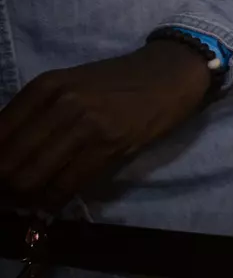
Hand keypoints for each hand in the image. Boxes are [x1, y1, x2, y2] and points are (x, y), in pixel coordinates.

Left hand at [0, 42, 210, 207]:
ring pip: (32, 178)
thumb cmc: (118, 82)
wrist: (171, 73)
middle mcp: (60, 103)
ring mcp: (86, 123)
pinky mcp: (110, 144)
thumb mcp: (69, 86)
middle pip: (8, 163)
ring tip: (28, 203)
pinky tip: (52, 204)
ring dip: (25, 198)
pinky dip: (53, 201)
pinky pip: (67, 185)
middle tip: (7, 199)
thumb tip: (5, 156)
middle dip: (4, 188)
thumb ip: (36, 115)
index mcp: (44, 87)